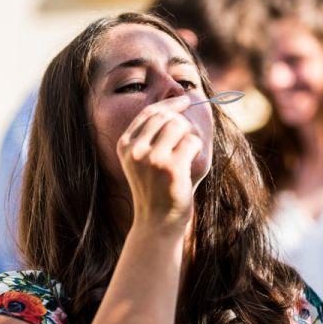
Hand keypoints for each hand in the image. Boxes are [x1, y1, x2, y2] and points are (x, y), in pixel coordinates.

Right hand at [116, 95, 201, 229]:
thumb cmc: (156, 190)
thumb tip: (174, 104)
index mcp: (125, 146)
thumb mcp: (144, 161)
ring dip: (190, 135)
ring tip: (190, 152)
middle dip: (182, 120)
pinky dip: (197, 149)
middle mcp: (135, 150)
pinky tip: (194, 162)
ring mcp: (152, 159)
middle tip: (190, 134)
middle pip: (166, 116)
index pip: (149, 112)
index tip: (184, 100)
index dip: (169, 103)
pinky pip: (191, 141)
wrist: (157, 223)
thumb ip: (152, 135)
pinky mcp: (171, 167)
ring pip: (179, 126)